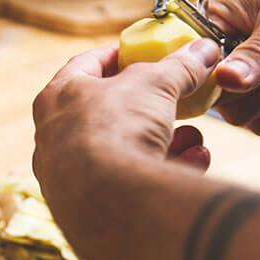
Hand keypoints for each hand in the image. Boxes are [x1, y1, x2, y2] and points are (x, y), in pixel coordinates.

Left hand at [32, 40, 218, 259]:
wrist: (108, 201)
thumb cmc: (117, 128)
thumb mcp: (155, 84)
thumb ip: (179, 66)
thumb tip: (204, 50)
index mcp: (57, 98)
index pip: (85, 65)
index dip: (117, 55)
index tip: (142, 54)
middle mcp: (55, 138)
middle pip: (108, 114)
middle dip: (149, 108)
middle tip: (175, 101)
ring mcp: (70, 178)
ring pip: (124, 152)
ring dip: (165, 143)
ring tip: (192, 139)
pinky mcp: (91, 209)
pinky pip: (130, 185)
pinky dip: (162, 172)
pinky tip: (192, 163)